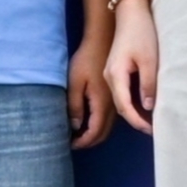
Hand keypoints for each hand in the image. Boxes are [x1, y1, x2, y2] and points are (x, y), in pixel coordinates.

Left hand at [65, 31, 114, 149]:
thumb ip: (76, 105)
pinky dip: (101, 125)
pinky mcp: (116, 94)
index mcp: (102, 103)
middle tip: (75, 143)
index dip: (83, 142)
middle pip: (104, 133)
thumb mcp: (75, 82)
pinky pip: (111, 117)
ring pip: (109, 126)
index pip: (95, 132)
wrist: (104, 41)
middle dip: (90, 141)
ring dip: (96, 134)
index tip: (71, 145)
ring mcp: (116, 100)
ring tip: (80, 135)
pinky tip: (90, 120)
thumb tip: (76, 126)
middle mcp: (113, 105)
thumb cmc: (86, 60)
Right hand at [106, 0, 160, 131]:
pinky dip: (131, 102)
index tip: (152, 130)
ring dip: (133, 112)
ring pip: (120, 100)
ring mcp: (110, 73)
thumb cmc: (141, 33)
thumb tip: (148, 107)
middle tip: (153, 130)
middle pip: (120, 106)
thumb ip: (148, 84)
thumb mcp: (149, 60)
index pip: (125, 107)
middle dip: (135, 120)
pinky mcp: (115, 69)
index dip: (137, 121)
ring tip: (149, 122)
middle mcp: (109, 77)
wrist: (131, 13)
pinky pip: (121, 91)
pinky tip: (143, 105)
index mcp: (115, 76)